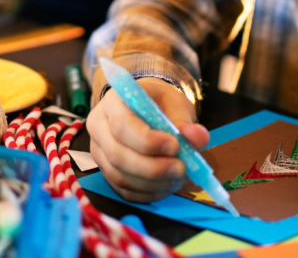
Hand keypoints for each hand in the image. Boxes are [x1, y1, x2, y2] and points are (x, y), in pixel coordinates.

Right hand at [87, 77, 208, 201]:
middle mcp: (99, 126)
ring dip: (152, 183)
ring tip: (178, 177)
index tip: (175, 146)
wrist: (144, 107)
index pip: (122, 126)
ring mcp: (99, 151)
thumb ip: (184, 120)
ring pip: (120, 176)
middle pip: (117, 155)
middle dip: (152, 168)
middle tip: (181, 168)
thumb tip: (198, 137)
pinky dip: (147, 193)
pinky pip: (123, 190)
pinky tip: (166, 185)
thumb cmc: (158, 102)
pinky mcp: (105, 171)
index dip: (147, 141)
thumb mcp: (175, 103)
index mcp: (113, 103)